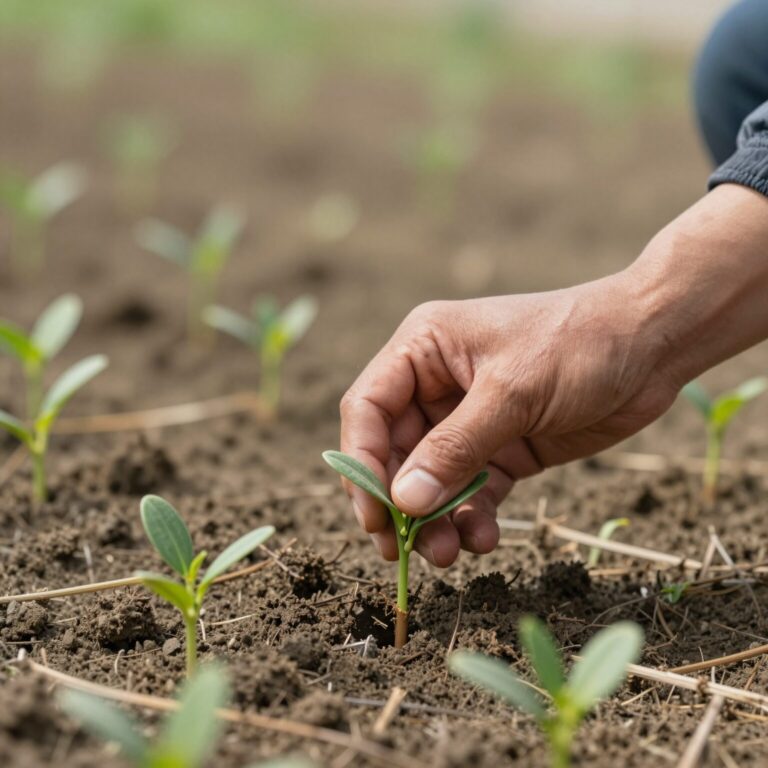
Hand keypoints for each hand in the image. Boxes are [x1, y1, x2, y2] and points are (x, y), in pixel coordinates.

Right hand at [339, 272, 679, 566]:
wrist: (652, 345)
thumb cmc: (578, 343)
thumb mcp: (512, 391)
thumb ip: (455, 448)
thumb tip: (403, 502)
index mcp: (423, 350)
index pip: (368, 409)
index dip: (361, 463)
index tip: (373, 514)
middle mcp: (436, 384)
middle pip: (394, 452)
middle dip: (399, 502)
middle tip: (402, 550)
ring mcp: (470, 419)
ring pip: (431, 480)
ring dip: (434, 520)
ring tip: (447, 555)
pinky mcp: (503, 448)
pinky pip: (472, 491)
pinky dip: (472, 518)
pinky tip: (484, 539)